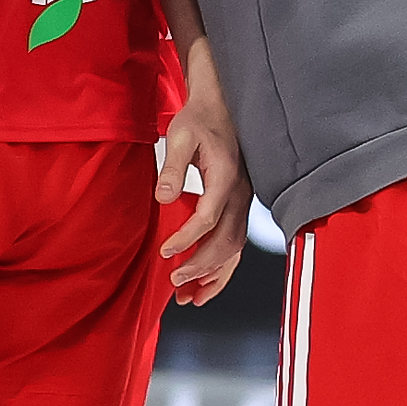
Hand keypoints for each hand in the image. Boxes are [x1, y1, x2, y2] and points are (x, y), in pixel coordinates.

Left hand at [154, 50, 250, 303]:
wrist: (220, 108)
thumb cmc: (198, 120)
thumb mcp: (178, 137)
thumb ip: (171, 168)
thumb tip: (163, 198)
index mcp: (226, 178)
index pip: (208, 218)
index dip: (186, 239)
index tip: (164, 253)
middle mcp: (240, 195)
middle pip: (227, 241)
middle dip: (201, 266)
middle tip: (174, 283)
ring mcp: (243, 203)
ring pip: (235, 249)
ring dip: (214, 276)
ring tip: (189, 298)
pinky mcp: (238, 207)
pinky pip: (235, 244)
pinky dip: (221, 268)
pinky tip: (203, 283)